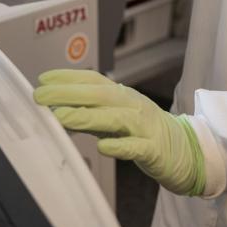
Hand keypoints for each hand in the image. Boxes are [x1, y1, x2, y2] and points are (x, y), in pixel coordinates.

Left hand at [34, 69, 204, 196]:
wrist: (185, 149)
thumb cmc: (144, 132)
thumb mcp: (116, 119)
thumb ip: (92, 113)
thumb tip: (60, 108)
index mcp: (122, 95)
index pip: (94, 80)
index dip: (69, 77)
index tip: (43, 78)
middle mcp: (132, 105)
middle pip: (100, 94)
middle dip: (69, 92)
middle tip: (41, 95)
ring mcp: (144, 126)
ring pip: (115, 117)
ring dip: (87, 116)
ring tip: (63, 117)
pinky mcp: (154, 149)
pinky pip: (136, 146)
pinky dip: (119, 145)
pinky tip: (102, 146)